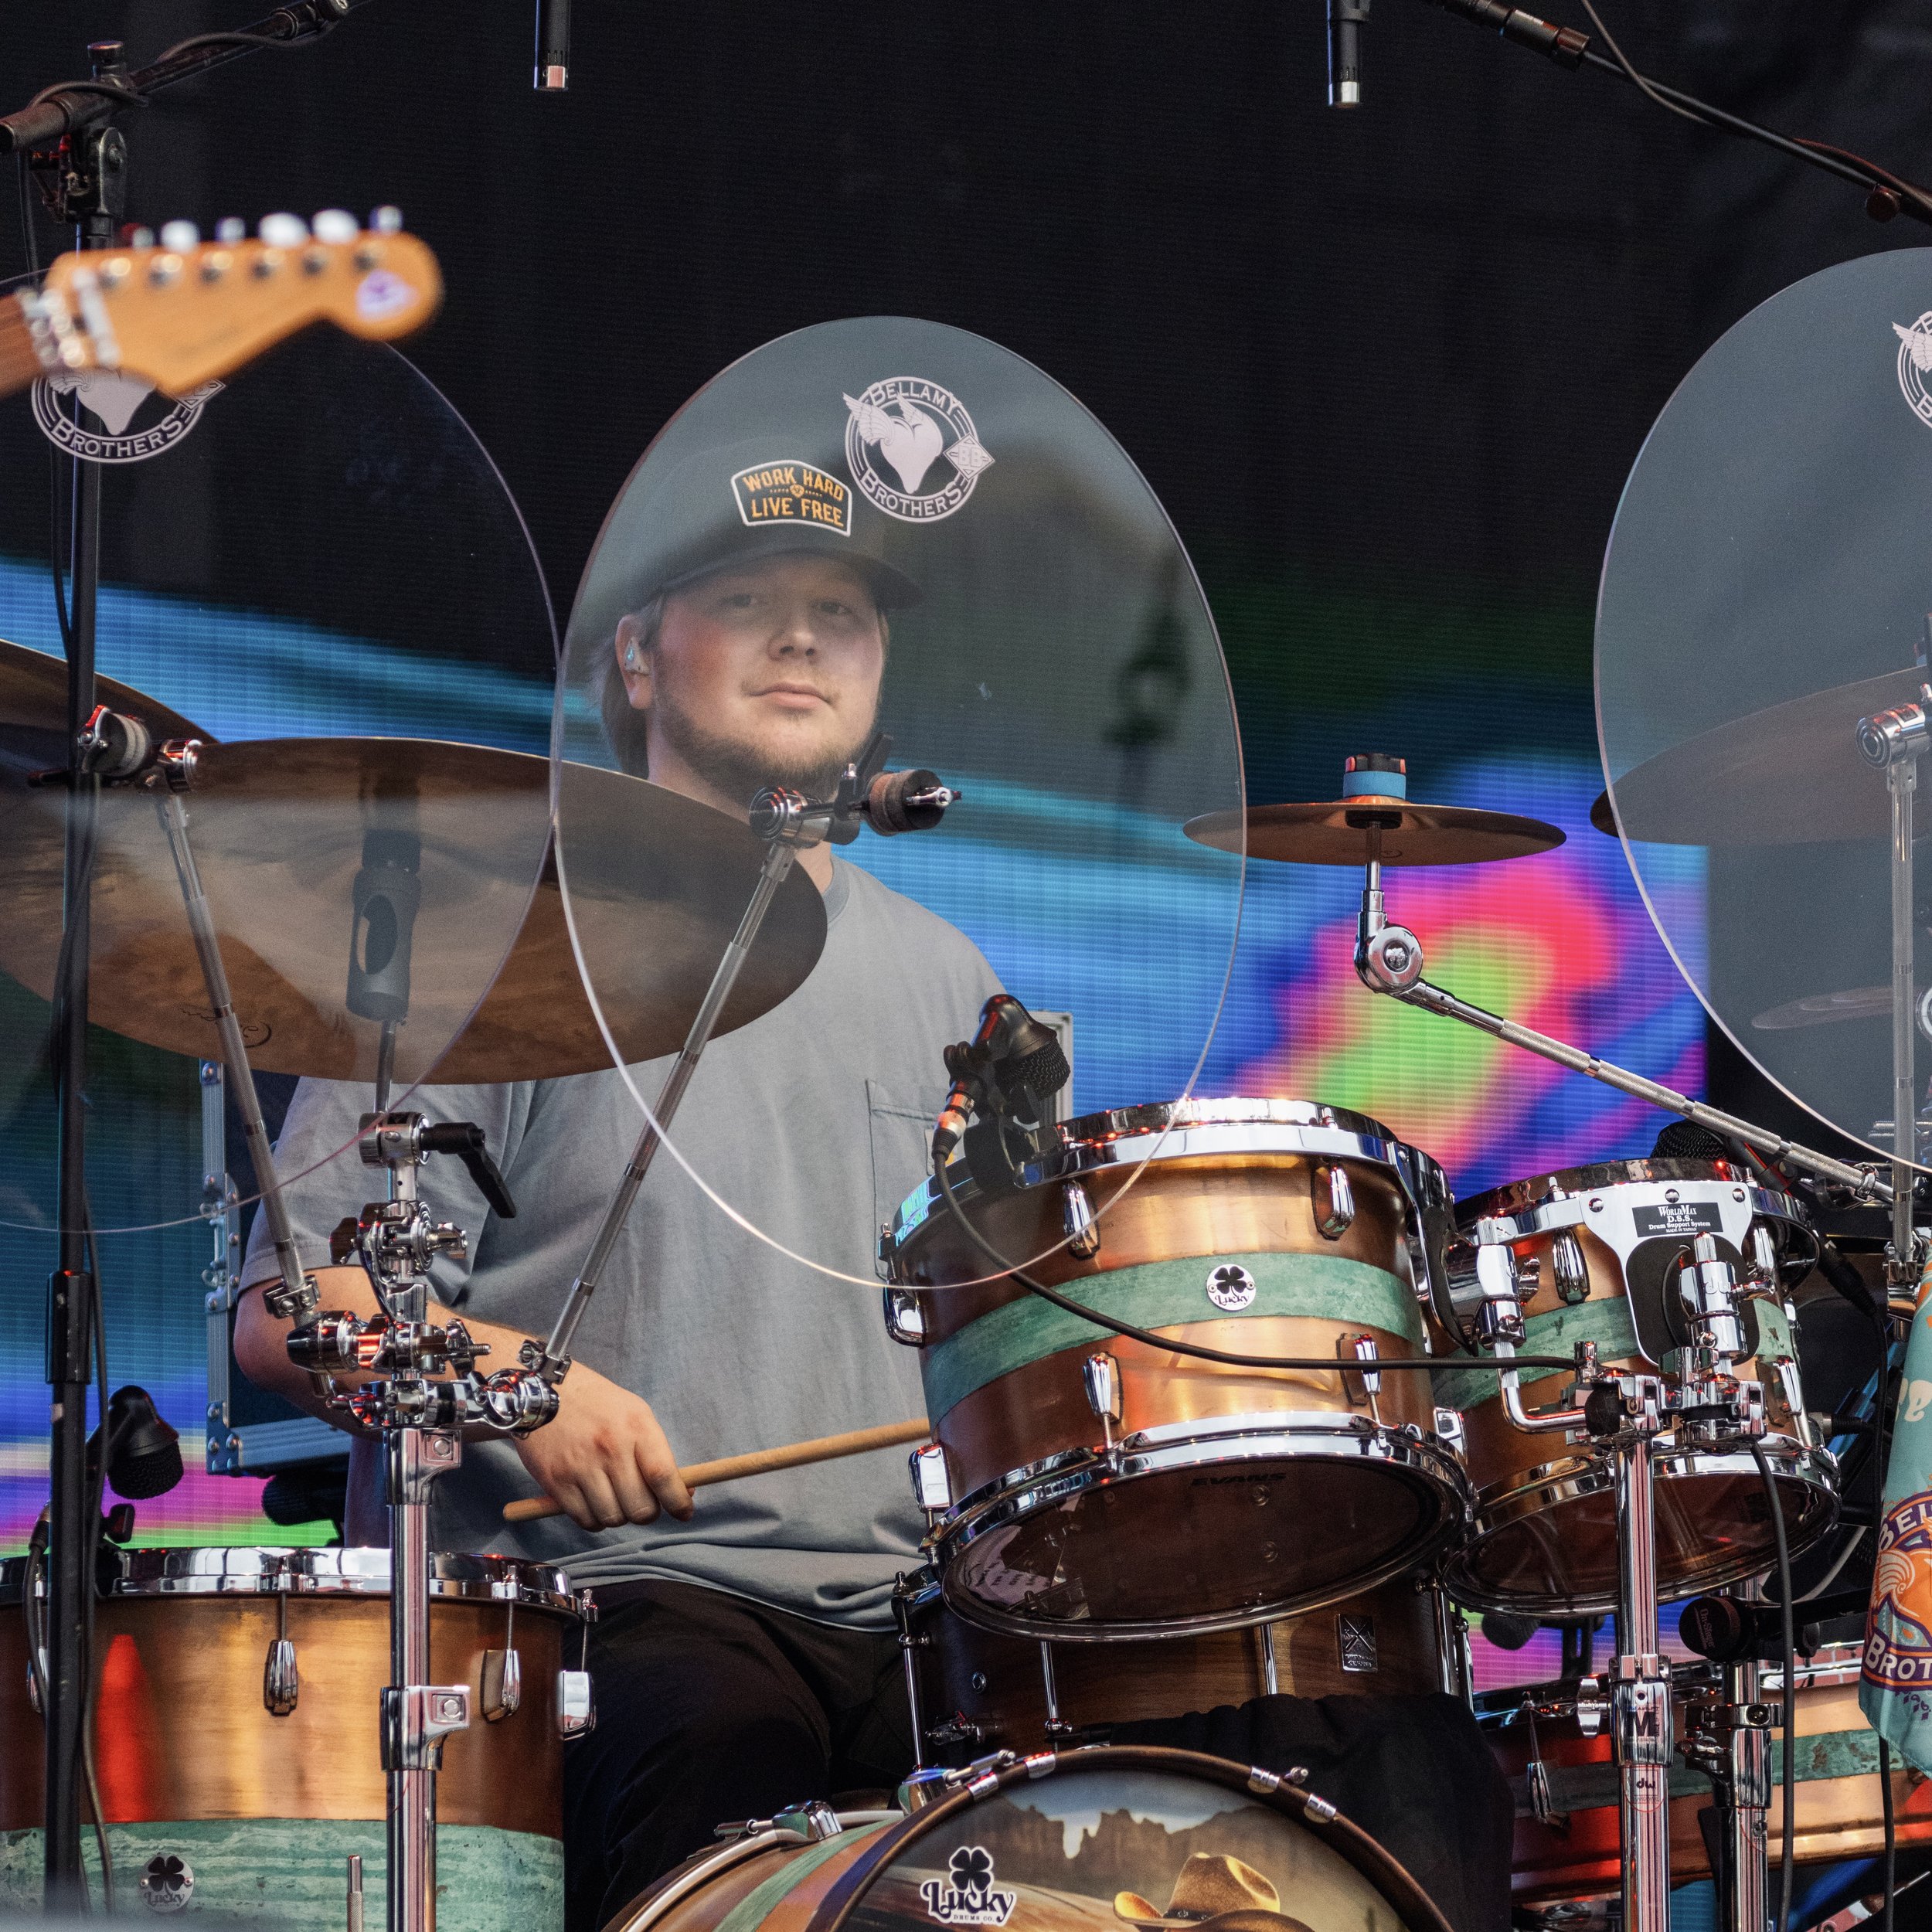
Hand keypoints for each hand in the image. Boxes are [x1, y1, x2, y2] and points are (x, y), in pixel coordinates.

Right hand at [511, 1362, 693, 1529]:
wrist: (541, 1392)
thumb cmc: (596, 1404)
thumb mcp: (634, 1413)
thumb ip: (656, 1451)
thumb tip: (681, 1494)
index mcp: (636, 1426)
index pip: (663, 1476)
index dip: (678, 1502)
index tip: (684, 1512)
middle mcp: (610, 1447)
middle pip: (640, 1507)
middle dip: (648, 1513)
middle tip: (643, 1503)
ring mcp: (580, 1466)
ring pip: (613, 1518)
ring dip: (620, 1516)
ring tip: (616, 1499)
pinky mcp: (556, 1481)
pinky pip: (585, 1520)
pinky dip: (594, 1520)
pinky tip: (594, 1503)